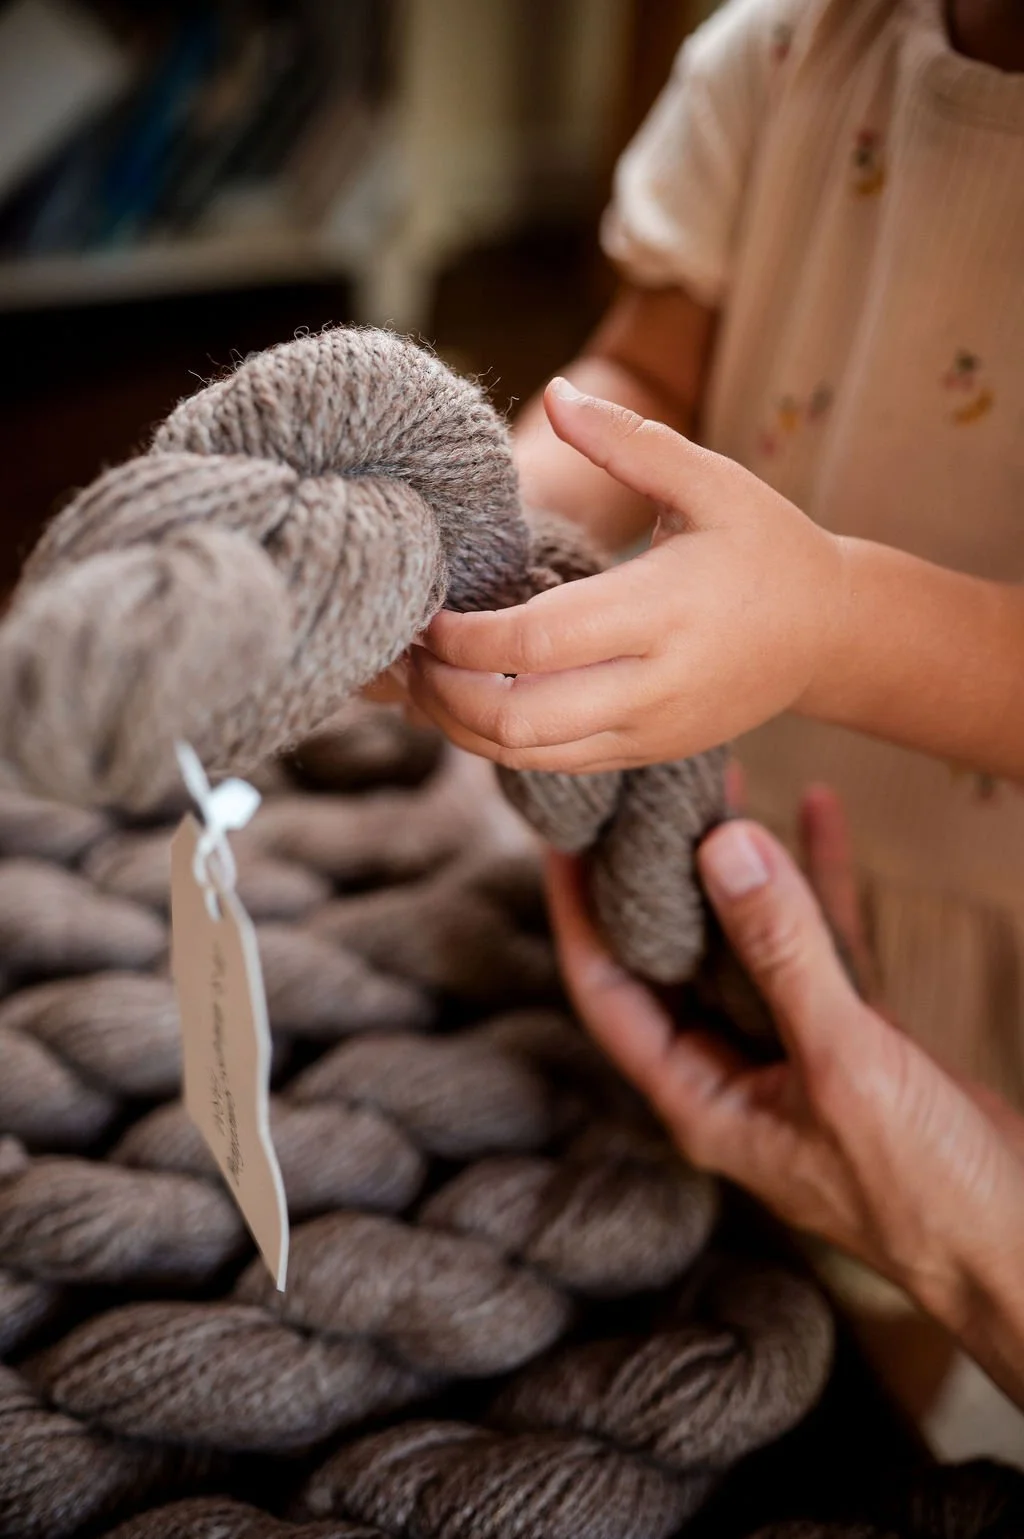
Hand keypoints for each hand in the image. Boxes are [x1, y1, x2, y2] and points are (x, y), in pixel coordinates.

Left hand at [408, 381, 846, 771]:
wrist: (829, 636)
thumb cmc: (767, 548)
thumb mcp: (714, 482)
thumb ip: (631, 440)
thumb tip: (554, 393)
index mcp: (664, 612)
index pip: (535, 642)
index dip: (462, 638)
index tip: (423, 609)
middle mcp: (653, 685)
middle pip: (516, 718)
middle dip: (443, 693)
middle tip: (404, 653)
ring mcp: (648, 731)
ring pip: (525, 755)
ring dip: (459, 727)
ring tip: (421, 681)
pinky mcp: (644, 754)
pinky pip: (552, 766)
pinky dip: (496, 743)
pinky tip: (469, 703)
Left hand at [545, 815, 1023, 1406]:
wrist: (1017, 1246)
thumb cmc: (924, 1192)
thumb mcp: (842, 1064)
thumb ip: (782, 955)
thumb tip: (723, 850)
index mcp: (700, 1097)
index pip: (607, 991)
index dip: (578, 914)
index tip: (564, 839)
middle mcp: (730, 1074)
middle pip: (671, 956)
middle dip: (660, 875)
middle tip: (646, 794)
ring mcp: (789, 1054)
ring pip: (744, 942)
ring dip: (739, 869)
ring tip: (723, 784)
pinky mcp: (849, 1038)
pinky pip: (817, 946)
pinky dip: (817, 885)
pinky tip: (818, 814)